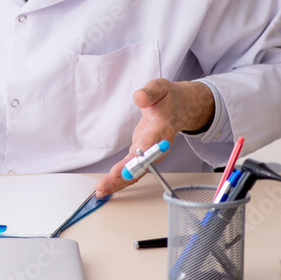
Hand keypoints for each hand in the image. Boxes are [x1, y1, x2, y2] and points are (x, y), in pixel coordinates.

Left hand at [94, 79, 214, 198]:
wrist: (180, 107)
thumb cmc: (167, 98)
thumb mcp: (159, 88)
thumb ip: (149, 92)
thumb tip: (139, 97)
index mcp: (162, 127)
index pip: (150, 144)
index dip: (138, 157)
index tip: (125, 168)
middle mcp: (157, 145)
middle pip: (142, 164)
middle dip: (124, 175)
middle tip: (105, 184)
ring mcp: (150, 152)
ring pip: (136, 171)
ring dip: (118, 182)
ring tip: (100, 191)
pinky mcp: (142, 154)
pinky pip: (132, 170)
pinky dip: (119, 180)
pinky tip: (106, 187)